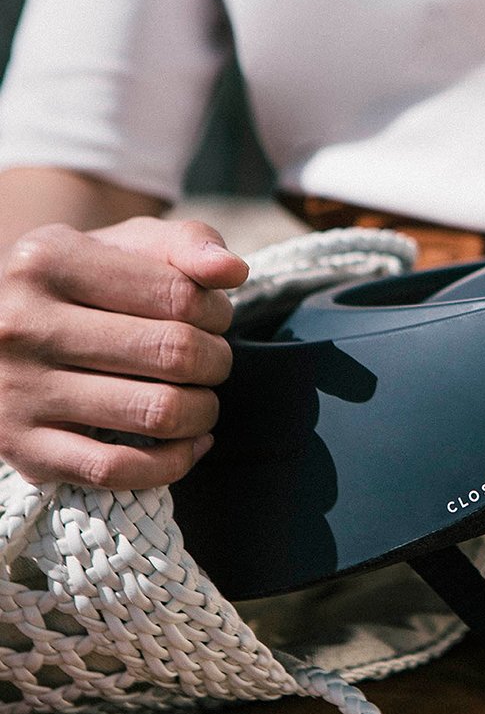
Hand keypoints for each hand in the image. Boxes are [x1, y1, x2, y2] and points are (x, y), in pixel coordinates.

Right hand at [0, 216, 247, 488]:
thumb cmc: (87, 283)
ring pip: (158, 413)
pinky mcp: (24, 450)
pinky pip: (120, 470)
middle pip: (176, 353)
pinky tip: (189, 442)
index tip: (212, 317)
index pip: (181, 296)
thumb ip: (188, 244)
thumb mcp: (128, 244)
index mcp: (48, 260)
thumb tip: (231, 270)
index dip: (218, 311)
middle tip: (209, 359)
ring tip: (199, 398)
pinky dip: (174, 462)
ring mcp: (18, 391)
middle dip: (216, 360)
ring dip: (203, 411)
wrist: (1, 328)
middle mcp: (21, 324)